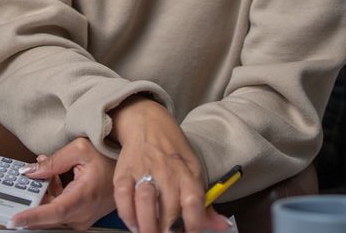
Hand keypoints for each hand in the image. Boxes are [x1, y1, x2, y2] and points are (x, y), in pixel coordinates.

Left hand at [9, 138, 116, 230]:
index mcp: (84, 197)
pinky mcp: (80, 219)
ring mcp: (82, 219)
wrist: (127, 172)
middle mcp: (82, 214)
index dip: (32, 217)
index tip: (14, 220)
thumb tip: (31, 171)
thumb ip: (53, 161)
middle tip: (21, 184)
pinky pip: (58, 213)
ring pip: (51, 215)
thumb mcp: (80, 149)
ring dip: (42, 197)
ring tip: (45, 174)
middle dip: (31, 201)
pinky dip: (51, 198)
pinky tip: (53, 180)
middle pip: (47, 216)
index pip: (54, 212)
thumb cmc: (109, 158)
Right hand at [109, 97, 230, 232]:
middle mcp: (167, 173)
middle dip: (168, 232)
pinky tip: (134, 224)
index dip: (193, 225)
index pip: (194, 203)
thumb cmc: (174, 152)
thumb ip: (205, 204)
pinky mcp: (124, 173)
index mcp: (188, 174)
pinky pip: (123, 199)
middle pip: (168, 211)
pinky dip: (128, 216)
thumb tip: (222, 226)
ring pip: (145, 205)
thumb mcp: (195, 172)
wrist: (148, 124)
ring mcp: (144, 172)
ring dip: (147, 227)